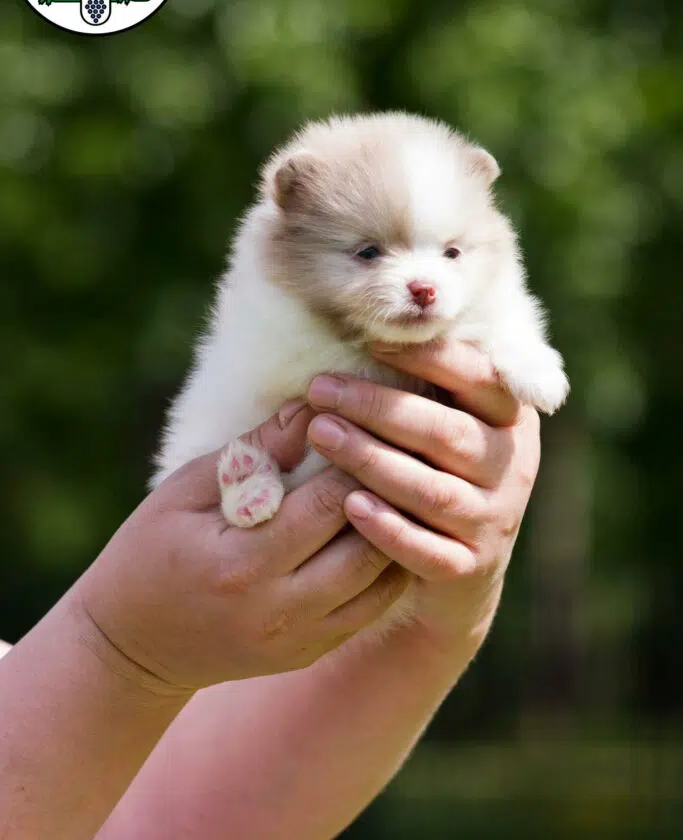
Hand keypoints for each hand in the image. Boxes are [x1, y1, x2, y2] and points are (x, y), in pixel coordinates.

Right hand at [74, 404, 407, 695]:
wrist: (132, 646)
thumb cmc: (150, 551)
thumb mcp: (184, 491)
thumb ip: (252, 453)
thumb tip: (311, 409)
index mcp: (242, 564)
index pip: (328, 505)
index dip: (357, 458)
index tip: (369, 420)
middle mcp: (280, 610)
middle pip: (369, 547)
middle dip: (390, 494)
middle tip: (401, 451)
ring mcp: (300, 639)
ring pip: (382, 582)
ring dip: (398, 531)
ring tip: (401, 485)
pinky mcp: (310, 651)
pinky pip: (372, 608)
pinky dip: (387, 567)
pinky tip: (387, 528)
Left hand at [306, 339, 540, 658]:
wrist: (458, 566)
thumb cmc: (435, 467)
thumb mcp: (445, 417)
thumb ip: (426, 377)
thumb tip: (366, 313)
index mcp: (508, 417)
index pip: (478, 378)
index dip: (427, 357)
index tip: (369, 341)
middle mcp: (511, 465)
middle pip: (447, 433)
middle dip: (380, 409)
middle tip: (320, 390)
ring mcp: (494, 520)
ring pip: (434, 491)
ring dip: (373, 461)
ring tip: (320, 435)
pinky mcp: (470, 568)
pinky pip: (429, 551)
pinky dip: (388, 528)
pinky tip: (349, 505)